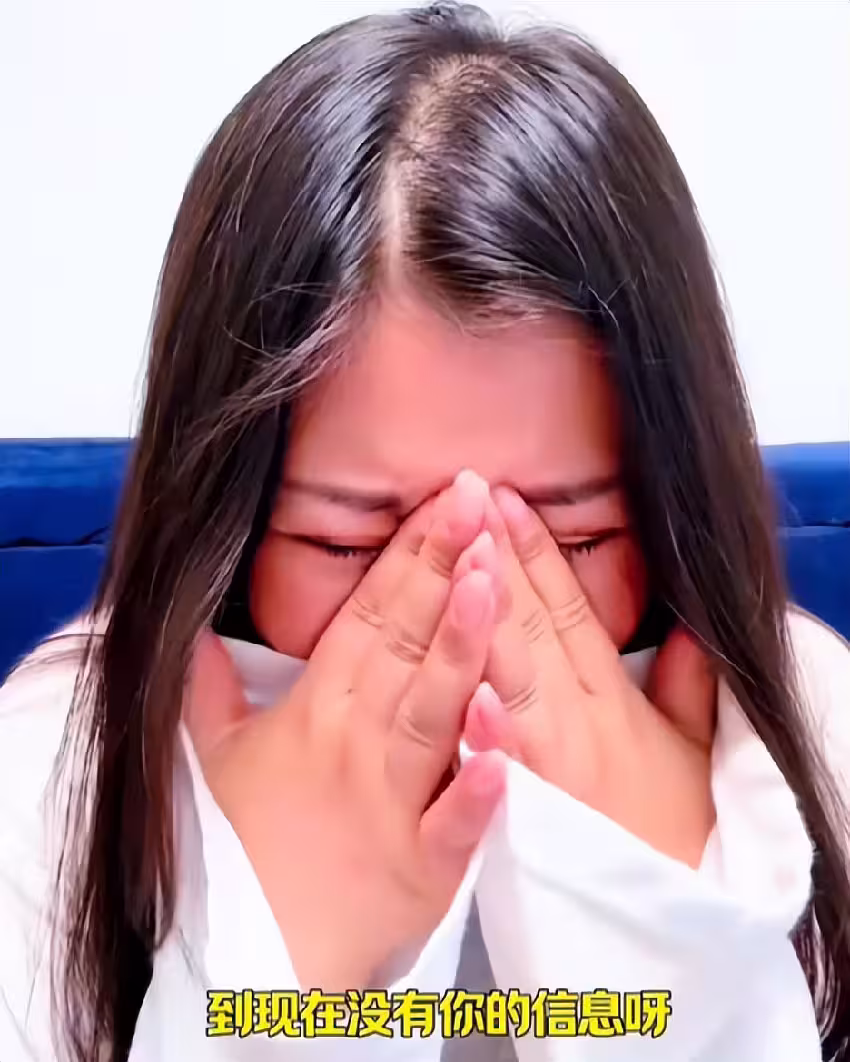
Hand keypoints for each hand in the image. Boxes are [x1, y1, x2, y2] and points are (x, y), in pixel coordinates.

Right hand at [185, 471, 505, 990]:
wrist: (256, 957)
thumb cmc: (242, 854)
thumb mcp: (213, 763)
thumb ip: (208, 692)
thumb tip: (198, 637)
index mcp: (315, 713)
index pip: (367, 616)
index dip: (406, 555)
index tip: (443, 502)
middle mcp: (357, 745)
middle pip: (405, 644)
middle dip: (442, 569)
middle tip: (476, 504)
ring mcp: (393, 804)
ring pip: (432, 711)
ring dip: (463, 645)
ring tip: (492, 579)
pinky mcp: (424, 867)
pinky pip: (455, 822)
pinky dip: (478, 782)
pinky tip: (504, 737)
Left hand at [463, 487, 716, 867]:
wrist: (659, 933)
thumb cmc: (668, 836)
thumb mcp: (689, 755)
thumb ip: (688, 689)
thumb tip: (686, 631)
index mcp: (609, 701)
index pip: (568, 611)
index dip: (538, 553)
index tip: (506, 501)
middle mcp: (578, 725)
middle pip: (530, 630)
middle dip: (498, 560)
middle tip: (465, 497)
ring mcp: (555, 773)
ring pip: (515, 683)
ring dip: (488, 621)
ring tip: (464, 559)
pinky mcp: (535, 825)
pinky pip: (507, 777)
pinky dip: (490, 738)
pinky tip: (468, 699)